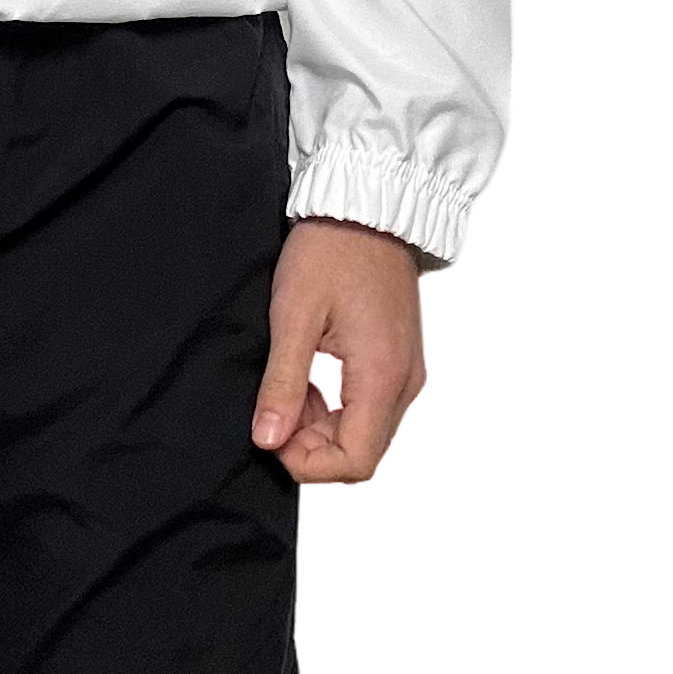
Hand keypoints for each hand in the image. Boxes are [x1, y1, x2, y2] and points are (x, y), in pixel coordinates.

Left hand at [250, 216, 426, 485]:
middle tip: (271, 414)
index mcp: (383, 376)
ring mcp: (404, 370)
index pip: (355, 460)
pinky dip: (335, 405)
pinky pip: (368, 403)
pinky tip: (307, 379)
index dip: (308, 464)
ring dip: (320, 425)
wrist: (364, 209)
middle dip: (310, 444)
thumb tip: (267, 438)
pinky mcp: (397, 358)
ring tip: (285, 391)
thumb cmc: (332, 250)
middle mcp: (404, 381)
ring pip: (363, 428)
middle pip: (360, 448)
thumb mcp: (294, 318)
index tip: (272, 440)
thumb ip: (282, 384)